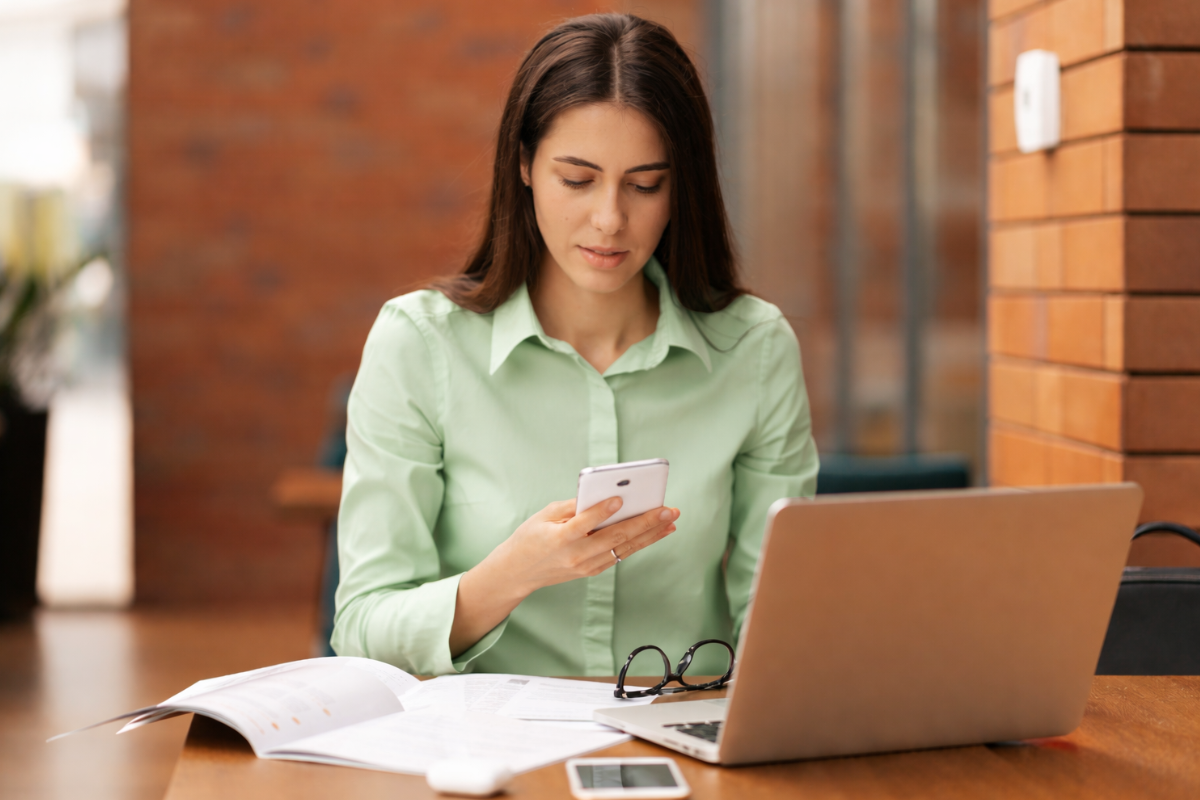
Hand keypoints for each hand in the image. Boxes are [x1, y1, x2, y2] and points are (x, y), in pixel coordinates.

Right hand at [495, 498, 679, 595]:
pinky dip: (640, 542)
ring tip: (671, 520)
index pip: (585, 522)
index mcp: (560, 538)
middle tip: (667, 509)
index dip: (603, 511)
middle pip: (615, 537)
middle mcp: (577, 555)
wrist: (518, 572)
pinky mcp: (593, 570)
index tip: (621, 498)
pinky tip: (657, 532)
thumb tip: (603, 495)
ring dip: (651, 534)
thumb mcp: (544, 516)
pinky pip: (621, 555)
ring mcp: (587, 566)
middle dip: (644, 522)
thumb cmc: (531, 537)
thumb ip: (572, 506)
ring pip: (625, 548)